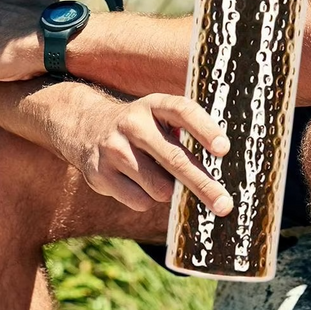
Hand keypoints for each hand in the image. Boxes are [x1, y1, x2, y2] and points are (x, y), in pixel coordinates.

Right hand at [64, 92, 234, 217]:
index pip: (183, 111)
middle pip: (174, 159)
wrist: (86, 127)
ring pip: (160, 188)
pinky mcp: (101, 174)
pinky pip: (140, 202)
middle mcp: (133, 124)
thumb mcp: (159, 116)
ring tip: (157, 175)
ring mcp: (114, 149)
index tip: (224, 149)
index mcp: (154, 105)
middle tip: (224, 205)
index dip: (204, 129)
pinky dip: (147, 199)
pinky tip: (136, 182)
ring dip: (168, 190)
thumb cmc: (140, 128)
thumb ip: (184, 133)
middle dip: (203, 185)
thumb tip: (218, 170)